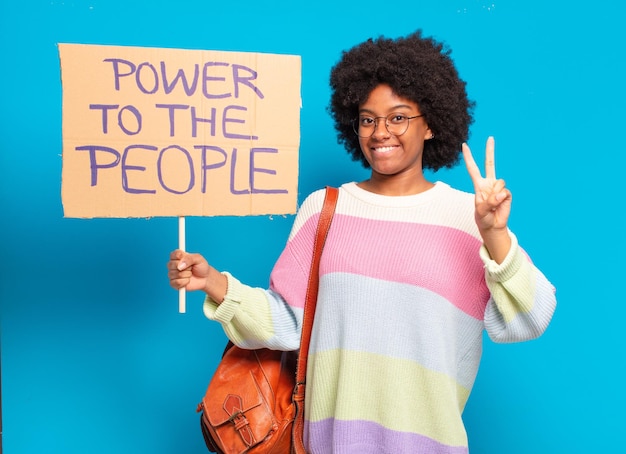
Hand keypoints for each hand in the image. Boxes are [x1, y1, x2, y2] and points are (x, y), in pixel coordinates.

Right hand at [167, 250, 227, 301]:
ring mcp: (173, 274)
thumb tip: (180, 265)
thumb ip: (189, 259)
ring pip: (174, 274)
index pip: (173, 254)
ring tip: (191, 275)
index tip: (184, 258)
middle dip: (184, 267)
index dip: (178, 256)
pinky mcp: (174, 284)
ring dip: (185, 276)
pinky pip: (175, 283)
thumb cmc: (203, 267)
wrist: (206, 279)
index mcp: (179, 256)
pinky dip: (183, 283)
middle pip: (172, 265)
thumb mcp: (199, 259)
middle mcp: (174, 265)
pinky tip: (187, 282)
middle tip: (191, 268)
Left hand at [462, 136, 511, 262]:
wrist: (493, 225)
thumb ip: (489, 202)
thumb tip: (501, 193)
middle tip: (490, 138)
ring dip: (496, 195)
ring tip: (493, 204)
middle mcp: (489, 183)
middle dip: (490, 151)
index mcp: (479, 185)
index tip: (464, 146)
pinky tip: (500, 204)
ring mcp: (498, 187)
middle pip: (490, 164)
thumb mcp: (481, 211)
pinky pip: (505, 192)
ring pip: (499, 183)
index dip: (469, 158)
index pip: (473, 169)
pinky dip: (502, 199)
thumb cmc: (483, 218)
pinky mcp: (507, 193)